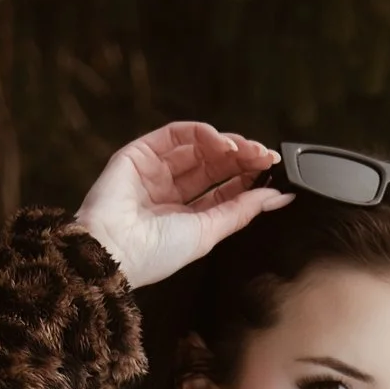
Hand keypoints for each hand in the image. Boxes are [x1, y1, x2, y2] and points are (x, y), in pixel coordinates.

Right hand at [71, 122, 290, 289]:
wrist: (113, 250)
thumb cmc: (153, 254)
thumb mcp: (208, 234)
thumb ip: (241, 212)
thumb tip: (276, 197)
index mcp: (185, 216)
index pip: (222, 189)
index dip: (248, 178)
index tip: (272, 173)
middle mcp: (170, 191)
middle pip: (214, 165)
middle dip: (243, 159)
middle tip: (266, 158)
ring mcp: (155, 170)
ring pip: (199, 147)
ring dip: (228, 145)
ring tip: (250, 152)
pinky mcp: (141, 152)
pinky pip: (177, 134)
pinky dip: (204, 134)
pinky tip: (223, 144)